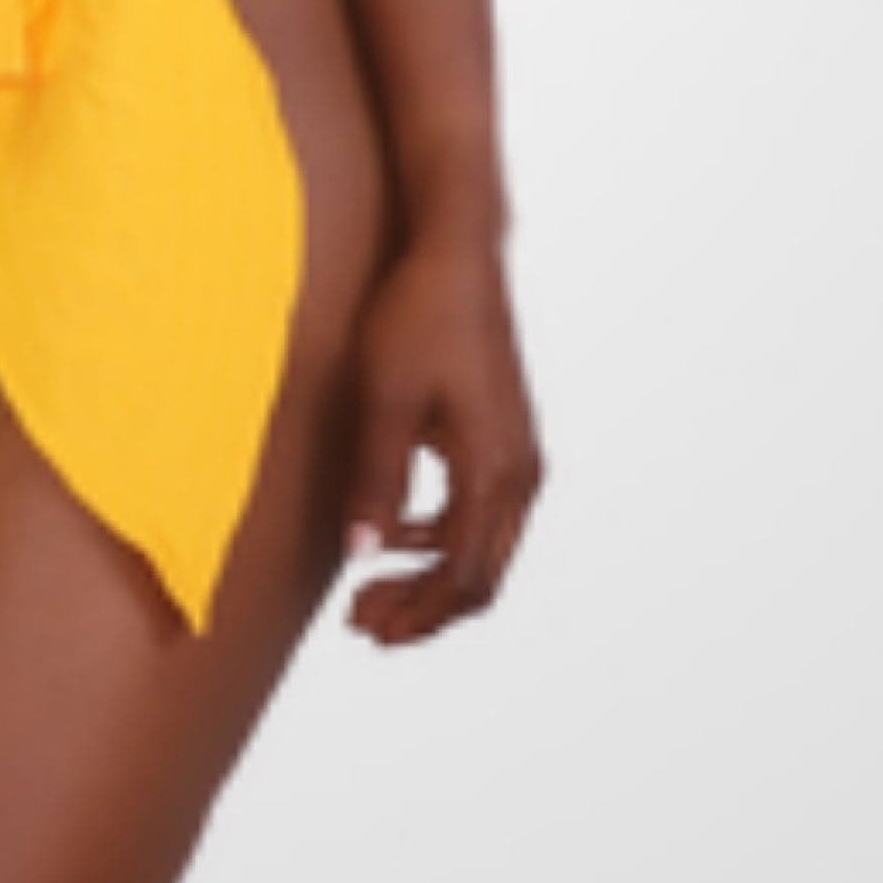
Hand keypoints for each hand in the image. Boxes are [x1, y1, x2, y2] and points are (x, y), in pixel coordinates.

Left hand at [339, 217, 545, 645]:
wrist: (457, 256)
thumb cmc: (417, 317)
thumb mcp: (384, 399)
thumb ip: (376, 481)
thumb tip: (362, 556)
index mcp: (495, 471)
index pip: (462, 578)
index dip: (414, 615)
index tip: (363, 626)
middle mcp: (521, 475)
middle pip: (481, 579)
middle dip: (424, 611)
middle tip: (362, 624)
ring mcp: (520, 459)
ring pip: (485, 552)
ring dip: (432, 580)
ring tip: (370, 590)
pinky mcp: (508, 443)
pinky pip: (483, 518)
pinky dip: (443, 541)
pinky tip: (397, 533)